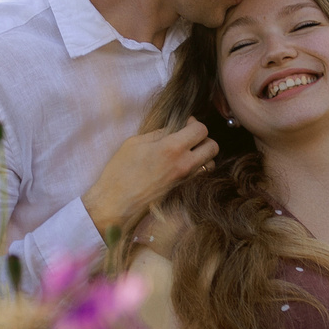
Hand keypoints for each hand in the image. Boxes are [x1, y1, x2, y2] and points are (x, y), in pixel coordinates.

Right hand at [83, 120, 216, 237]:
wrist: (115, 205)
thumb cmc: (119, 173)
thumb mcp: (134, 143)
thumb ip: (158, 134)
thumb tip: (173, 129)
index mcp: (171, 148)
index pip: (201, 129)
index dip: (194, 123)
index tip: (185, 124)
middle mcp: (184, 165)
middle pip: (213, 146)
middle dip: (204, 139)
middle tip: (189, 138)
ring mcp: (185, 181)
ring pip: (211, 164)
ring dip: (203, 156)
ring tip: (187, 154)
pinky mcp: (183, 192)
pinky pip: (201, 177)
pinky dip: (198, 169)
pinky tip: (182, 167)